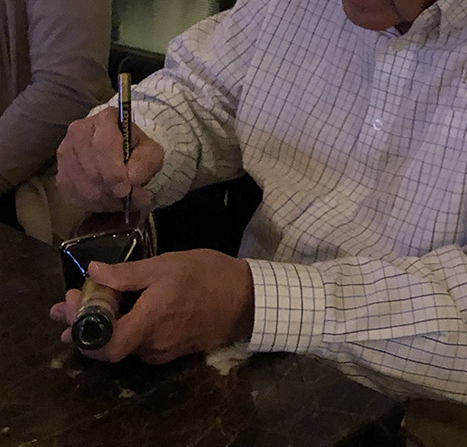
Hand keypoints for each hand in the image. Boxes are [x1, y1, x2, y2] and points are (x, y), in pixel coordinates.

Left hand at [49, 249, 254, 362]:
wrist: (247, 298)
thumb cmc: (208, 275)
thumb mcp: (168, 264)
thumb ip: (128, 273)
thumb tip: (93, 272)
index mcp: (150, 321)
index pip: (104, 346)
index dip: (80, 332)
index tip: (70, 305)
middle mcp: (153, 344)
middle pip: (107, 346)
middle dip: (82, 323)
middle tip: (68, 301)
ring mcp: (162, 351)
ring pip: (123, 344)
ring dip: (102, 324)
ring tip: (91, 301)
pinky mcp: (171, 350)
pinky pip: (139, 343)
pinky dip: (124, 328)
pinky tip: (123, 310)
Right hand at [56, 108, 164, 212]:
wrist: (120, 152)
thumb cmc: (136, 149)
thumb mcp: (151, 152)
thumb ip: (146, 164)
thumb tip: (131, 180)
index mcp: (106, 119)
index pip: (104, 146)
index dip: (113, 172)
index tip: (125, 190)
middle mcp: (79, 131)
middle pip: (90, 167)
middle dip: (109, 189)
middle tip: (125, 199)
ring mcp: (65, 151)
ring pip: (79, 182)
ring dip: (100, 198)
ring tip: (118, 202)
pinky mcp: (59, 171)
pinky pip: (69, 192)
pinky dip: (88, 202)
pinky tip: (104, 202)